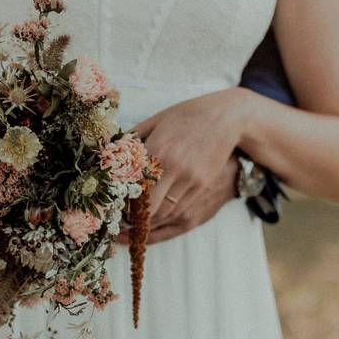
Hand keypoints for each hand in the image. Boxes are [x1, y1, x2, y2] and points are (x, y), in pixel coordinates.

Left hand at [124, 88, 253, 242]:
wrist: (228, 118)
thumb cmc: (188, 116)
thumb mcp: (156, 121)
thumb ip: (133, 138)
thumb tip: (110, 151)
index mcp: (158, 150)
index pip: (133, 185)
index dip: (120, 200)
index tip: (111, 204)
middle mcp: (174, 168)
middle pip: (147, 206)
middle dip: (132, 217)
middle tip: (120, 219)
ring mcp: (191, 179)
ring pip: (163, 213)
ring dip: (147, 222)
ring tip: (133, 222)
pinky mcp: (202, 186)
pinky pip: (179, 211)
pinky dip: (163, 218)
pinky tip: (152, 217)